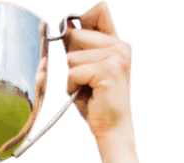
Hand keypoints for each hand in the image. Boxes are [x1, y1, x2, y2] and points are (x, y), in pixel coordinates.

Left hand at [64, 2, 133, 142]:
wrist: (113, 129)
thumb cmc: (98, 103)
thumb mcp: (88, 69)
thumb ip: (80, 47)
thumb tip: (64, 28)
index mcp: (117, 43)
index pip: (99, 10)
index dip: (82, 21)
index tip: (78, 42)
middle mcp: (119, 46)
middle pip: (77, 34)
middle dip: (72, 58)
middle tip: (84, 78)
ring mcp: (115, 57)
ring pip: (72, 56)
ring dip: (72, 75)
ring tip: (85, 88)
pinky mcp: (107, 71)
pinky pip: (74, 71)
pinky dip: (72, 85)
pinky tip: (82, 94)